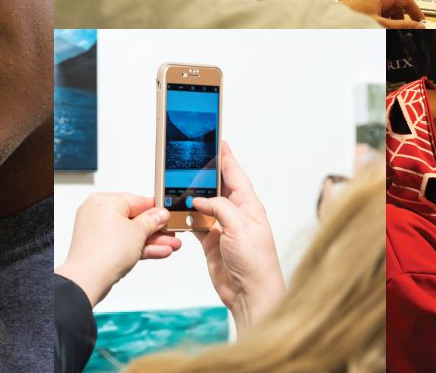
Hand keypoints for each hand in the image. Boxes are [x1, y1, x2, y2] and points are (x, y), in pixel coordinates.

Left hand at [55, 193, 183, 306]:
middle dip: (156, 229)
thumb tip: (159, 215)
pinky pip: (123, 243)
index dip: (156, 208)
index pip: (136, 200)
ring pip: (130, 233)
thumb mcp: (138, 232)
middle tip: (171, 233)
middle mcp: (98, 212)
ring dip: (152, 240)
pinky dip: (139, 248)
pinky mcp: (98, 247)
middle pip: (134, 218)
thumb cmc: (105, 251)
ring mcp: (97, 231)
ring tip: (171, 245)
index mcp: (105, 201)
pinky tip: (159, 251)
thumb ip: (152, 221)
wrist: (88, 279)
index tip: (168, 214)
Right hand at [191, 144, 285, 330]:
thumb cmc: (257, 263)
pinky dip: (186, 217)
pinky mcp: (212, 242)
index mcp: (249, 206)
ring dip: (192, 196)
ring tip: (179, 183)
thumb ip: (220, 208)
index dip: (225, 158)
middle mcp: (236, 214)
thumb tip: (201, 199)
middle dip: (205, 174)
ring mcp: (223, 228)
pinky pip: (195, 223)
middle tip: (191, 159)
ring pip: (204, 204)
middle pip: (217, 187)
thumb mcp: (240, 227)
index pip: (235, 175)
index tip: (217, 141)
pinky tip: (178, 211)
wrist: (251, 294)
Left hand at [339, 0, 425, 27]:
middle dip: (402, 18)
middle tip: (403, 31)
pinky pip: (377, 11)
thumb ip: (401, 26)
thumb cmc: (352, 19)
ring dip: (391, 20)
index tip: (420, 22)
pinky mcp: (361, 6)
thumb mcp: (381, 24)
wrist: (330, 23)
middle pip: (397, 4)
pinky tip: (378, 29)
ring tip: (388, 32)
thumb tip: (419, 26)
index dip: (415, 10)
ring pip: (387, 9)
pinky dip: (382, 20)